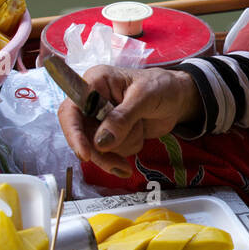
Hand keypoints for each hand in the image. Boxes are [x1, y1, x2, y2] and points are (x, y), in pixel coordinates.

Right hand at [57, 65, 200, 177]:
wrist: (178, 98)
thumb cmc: (161, 87)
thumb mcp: (144, 97)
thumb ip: (123, 118)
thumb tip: (101, 142)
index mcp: (94, 83)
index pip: (71, 110)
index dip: (73, 133)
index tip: (85, 154)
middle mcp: (92, 102)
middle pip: (82, 136)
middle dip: (102, 152)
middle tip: (120, 166)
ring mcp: (100, 120)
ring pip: (98, 148)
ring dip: (122, 146)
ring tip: (141, 129)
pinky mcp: (111, 135)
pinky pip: (111, 153)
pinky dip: (126, 151)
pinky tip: (140, 137)